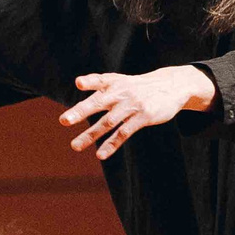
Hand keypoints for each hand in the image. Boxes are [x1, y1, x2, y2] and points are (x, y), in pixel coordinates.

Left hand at [61, 66, 216, 159]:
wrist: (171, 85)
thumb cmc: (139, 86)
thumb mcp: (121, 80)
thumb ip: (101, 86)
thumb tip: (78, 91)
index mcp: (114, 82)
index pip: (99, 80)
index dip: (89, 81)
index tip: (79, 83)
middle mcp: (121, 93)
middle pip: (98, 103)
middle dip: (80, 112)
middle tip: (63, 120)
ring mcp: (132, 105)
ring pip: (108, 122)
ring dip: (91, 135)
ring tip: (75, 146)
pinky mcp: (143, 117)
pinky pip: (124, 133)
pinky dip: (111, 144)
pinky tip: (100, 154)